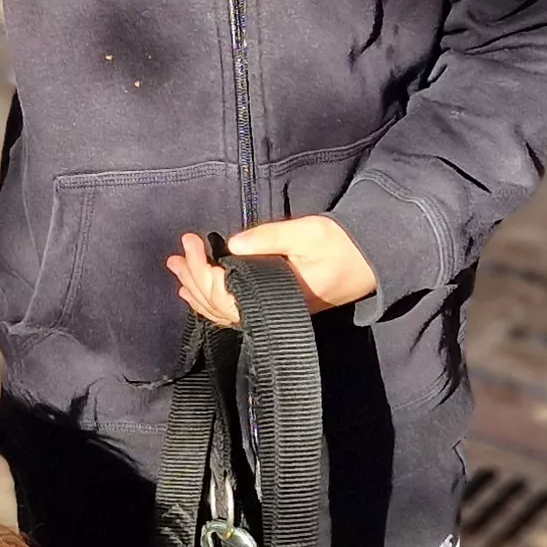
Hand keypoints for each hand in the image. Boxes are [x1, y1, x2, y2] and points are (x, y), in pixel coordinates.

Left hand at [166, 218, 378, 327]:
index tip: (190, 241)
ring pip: (223, 313)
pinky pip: (234, 313)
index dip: (200, 270)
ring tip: (178, 271)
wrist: (370, 260)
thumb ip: (270, 238)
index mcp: (277, 296)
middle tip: (176, 254)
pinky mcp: (274, 308)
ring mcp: (272, 313)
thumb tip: (232, 245)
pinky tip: (198, 292)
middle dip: (192, 279)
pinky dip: (212, 302)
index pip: (224, 294)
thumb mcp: (308, 233)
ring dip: (197, 291)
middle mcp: (271, 312)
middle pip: (217, 307)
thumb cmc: (342, 245)